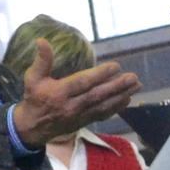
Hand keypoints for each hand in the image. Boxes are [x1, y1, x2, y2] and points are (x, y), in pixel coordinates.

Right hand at [13, 39, 141, 145]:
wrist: (32, 128)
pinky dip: (116, 108)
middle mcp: (71, 106)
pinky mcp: (83, 122)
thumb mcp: (32, 78)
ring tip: (136, 86)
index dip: (99, 75)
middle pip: (97, 95)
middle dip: (117, 86)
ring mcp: (79, 116)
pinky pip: (102, 115)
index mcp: (59, 93)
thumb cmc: (34, 98)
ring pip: (103, 106)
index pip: (82, 83)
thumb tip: (42, 41)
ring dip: (121, 96)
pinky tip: (127, 99)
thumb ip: (41, 60)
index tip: (116, 66)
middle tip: (133, 77)